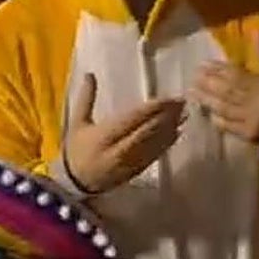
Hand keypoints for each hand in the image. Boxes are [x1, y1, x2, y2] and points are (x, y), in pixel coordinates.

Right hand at [63, 74, 185, 194]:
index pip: (132, 119)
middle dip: (166, 116)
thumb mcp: (77, 123)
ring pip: (153, 144)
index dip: (152, 109)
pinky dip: (166, 144)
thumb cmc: (76, 149)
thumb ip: (86, 99)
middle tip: (182, 102)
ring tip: (184, 114)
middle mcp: (118, 150)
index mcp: (103, 136)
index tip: (168, 98)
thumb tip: (89, 74)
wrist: (75, 184)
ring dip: (170, 129)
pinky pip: (154, 156)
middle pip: (147, 131)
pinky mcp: (135, 172)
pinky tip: (176, 133)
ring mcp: (129, 163)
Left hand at [190, 35, 258, 148]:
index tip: (203, 64)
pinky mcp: (249, 135)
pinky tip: (206, 112)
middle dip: (208, 83)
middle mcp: (257, 101)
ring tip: (192, 92)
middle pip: (227, 91)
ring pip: (225, 108)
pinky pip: (229, 126)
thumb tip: (254, 31)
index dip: (218, 69)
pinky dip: (217, 119)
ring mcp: (252, 119)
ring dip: (207, 100)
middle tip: (193, 76)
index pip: (236, 75)